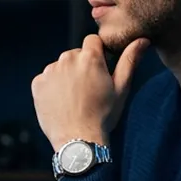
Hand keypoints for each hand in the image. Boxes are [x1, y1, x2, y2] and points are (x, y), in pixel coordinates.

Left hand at [31, 34, 149, 149]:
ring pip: (60, 66)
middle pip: (75, 54)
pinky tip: (61, 103)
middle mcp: (67, 59)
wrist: (78, 140)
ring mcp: (50, 71)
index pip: (92, 41)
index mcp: (89, 57)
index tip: (99, 70)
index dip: (97, 54)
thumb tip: (142, 40)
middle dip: (81, 66)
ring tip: (74, 99)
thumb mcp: (121, 88)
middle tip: (87, 90)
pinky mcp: (37, 84)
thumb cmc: (103, 115)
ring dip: (66, 76)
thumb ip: (130, 60)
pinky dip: (52, 87)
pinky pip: (46, 79)